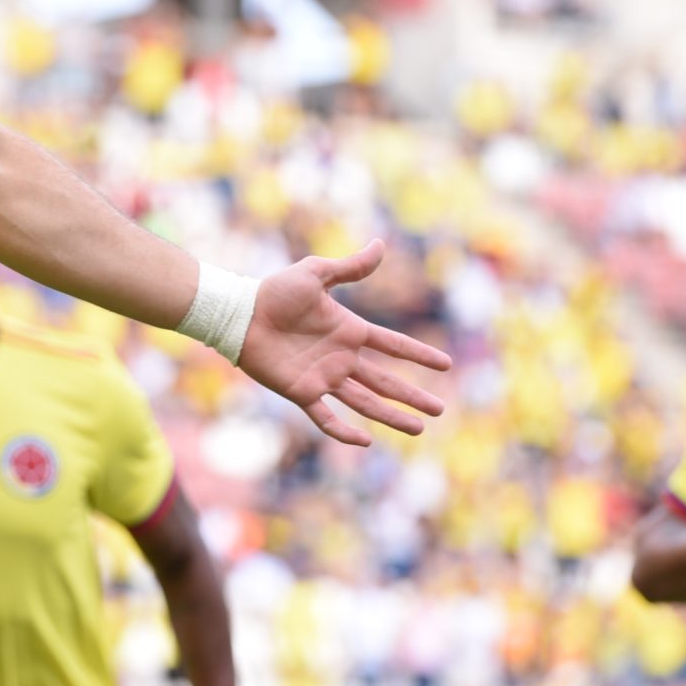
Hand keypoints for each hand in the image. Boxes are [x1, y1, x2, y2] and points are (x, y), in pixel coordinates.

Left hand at [235, 240, 451, 445]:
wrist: (240, 314)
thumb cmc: (274, 291)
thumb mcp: (315, 273)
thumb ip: (349, 266)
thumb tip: (380, 244)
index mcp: (349, 331)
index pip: (392, 345)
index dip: (418, 354)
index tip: (446, 364)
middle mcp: (341, 357)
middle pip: (386, 380)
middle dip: (413, 396)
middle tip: (440, 411)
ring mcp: (323, 378)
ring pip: (365, 402)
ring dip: (391, 416)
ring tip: (418, 430)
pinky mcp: (302, 392)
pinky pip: (326, 417)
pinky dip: (344, 431)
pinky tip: (365, 442)